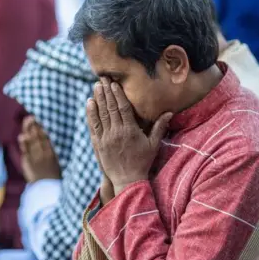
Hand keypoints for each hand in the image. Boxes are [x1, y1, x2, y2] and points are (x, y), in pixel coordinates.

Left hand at [18, 116, 60, 182]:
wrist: (47, 188)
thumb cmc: (52, 173)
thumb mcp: (56, 160)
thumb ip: (50, 148)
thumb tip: (44, 136)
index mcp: (53, 152)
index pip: (47, 137)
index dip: (43, 127)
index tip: (40, 117)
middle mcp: (45, 153)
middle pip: (39, 137)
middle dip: (35, 126)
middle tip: (31, 116)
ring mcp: (36, 158)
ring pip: (32, 142)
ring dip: (29, 131)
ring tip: (27, 121)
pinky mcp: (28, 163)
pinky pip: (26, 152)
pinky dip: (24, 144)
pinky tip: (22, 136)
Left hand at [86, 78, 172, 195]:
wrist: (127, 180)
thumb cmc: (143, 162)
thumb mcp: (153, 145)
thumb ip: (159, 127)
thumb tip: (169, 113)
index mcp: (131, 131)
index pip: (123, 108)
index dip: (118, 94)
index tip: (114, 83)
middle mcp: (117, 133)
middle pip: (111, 108)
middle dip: (107, 92)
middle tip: (103, 78)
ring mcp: (106, 138)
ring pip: (101, 114)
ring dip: (98, 99)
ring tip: (96, 86)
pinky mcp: (98, 144)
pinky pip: (93, 125)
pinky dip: (91, 113)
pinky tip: (89, 103)